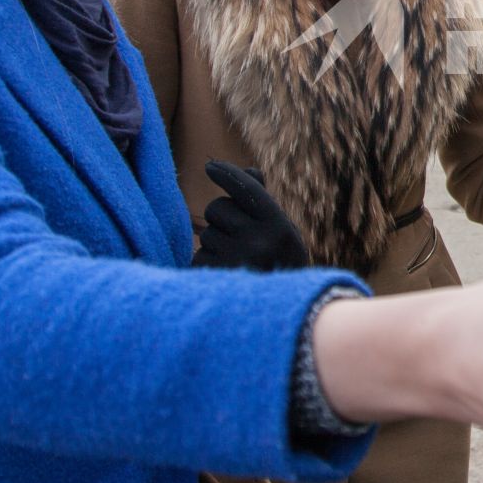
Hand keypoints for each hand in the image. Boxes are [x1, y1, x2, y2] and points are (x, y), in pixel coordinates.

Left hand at [192, 161, 310, 270]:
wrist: (284, 316)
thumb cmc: (281, 266)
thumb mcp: (282, 235)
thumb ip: (264, 204)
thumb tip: (250, 171)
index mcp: (278, 226)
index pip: (245, 188)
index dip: (226, 173)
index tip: (211, 167)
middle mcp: (259, 241)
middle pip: (217, 209)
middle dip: (222, 218)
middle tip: (239, 236)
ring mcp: (236, 261)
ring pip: (206, 234)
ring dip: (216, 243)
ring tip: (238, 261)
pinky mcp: (216, 279)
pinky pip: (198, 256)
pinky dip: (208, 262)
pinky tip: (227, 275)